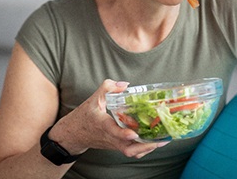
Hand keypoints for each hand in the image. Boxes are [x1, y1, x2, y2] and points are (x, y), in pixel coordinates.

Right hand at [49, 80, 169, 158]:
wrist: (73, 134)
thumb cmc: (84, 115)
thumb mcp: (93, 98)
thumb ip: (108, 87)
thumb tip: (125, 84)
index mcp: (102, 125)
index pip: (113, 132)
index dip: (123, 134)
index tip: (134, 133)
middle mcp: (109, 138)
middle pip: (127, 148)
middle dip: (145, 146)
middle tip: (160, 139)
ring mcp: (114, 144)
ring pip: (131, 152)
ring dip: (147, 149)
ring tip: (163, 140)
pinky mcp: (117, 146)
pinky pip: (131, 151)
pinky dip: (143, 149)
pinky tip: (154, 141)